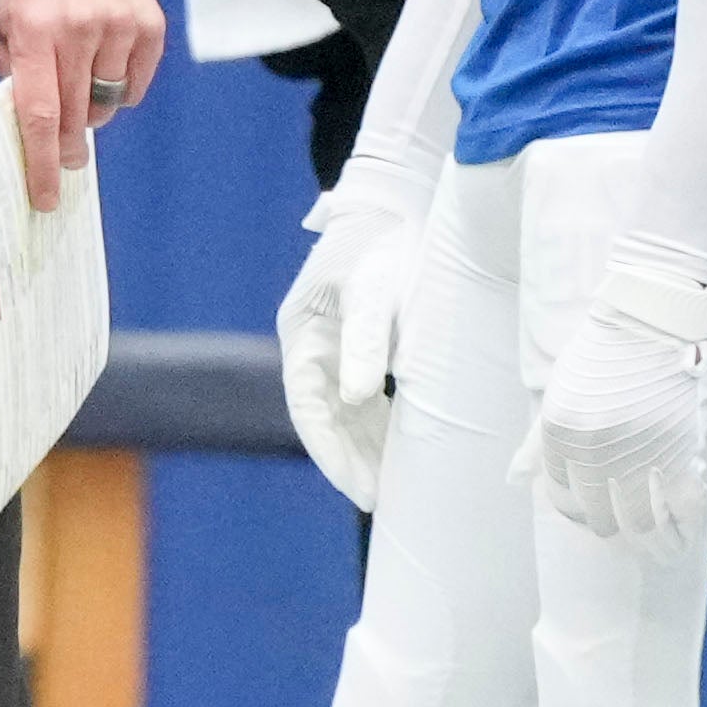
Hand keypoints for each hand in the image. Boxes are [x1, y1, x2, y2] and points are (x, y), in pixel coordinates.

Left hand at [0, 0, 162, 215]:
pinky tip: (106, 72)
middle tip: (65, 158)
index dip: (41, 160)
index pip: (39, 112)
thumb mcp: (6, 17)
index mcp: (35, 31)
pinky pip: (134, 86)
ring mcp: (119, 27)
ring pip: (107, 104)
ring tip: (81, 93)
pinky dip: (119, 92)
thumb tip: (23, 124)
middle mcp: (78, 30)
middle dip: (67, 147)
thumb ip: (12, 68)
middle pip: (75, 115)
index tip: (44, 195)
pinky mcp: (150, 25)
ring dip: (91, 112)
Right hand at [278, 152, 436, 510]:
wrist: (397, 204)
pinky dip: (383, 428)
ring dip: (366, 451)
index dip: (331, 452)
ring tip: (391, 490)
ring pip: (348, 416)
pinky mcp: (365, 348)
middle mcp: (314, 350)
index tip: (359, 487)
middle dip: (350, 462)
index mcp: (302, 337)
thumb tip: (357, 396)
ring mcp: (338, 351)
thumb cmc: (382, 242)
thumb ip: (366, 339)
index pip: (309, 409)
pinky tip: (404, 451)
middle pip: (327, 420)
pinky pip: (369, 402)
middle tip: (378, 502)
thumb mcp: (373, 288)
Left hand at [519, 230, 706, 542]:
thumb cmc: (600, 356)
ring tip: (656, 548)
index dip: (578, 514)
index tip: (594, 515)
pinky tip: (682, 535)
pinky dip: (683, 528)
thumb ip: (534, 444)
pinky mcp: (677, 451)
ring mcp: (637, 454)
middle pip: (600, 518)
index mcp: (560, 436)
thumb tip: (513, 482)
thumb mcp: (556, 396)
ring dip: (649, 543)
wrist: (649, 323)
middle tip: (625, 531)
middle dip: (611, 529)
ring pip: (641, 523)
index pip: (563, 500)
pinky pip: (681, 507)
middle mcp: (595, 451)